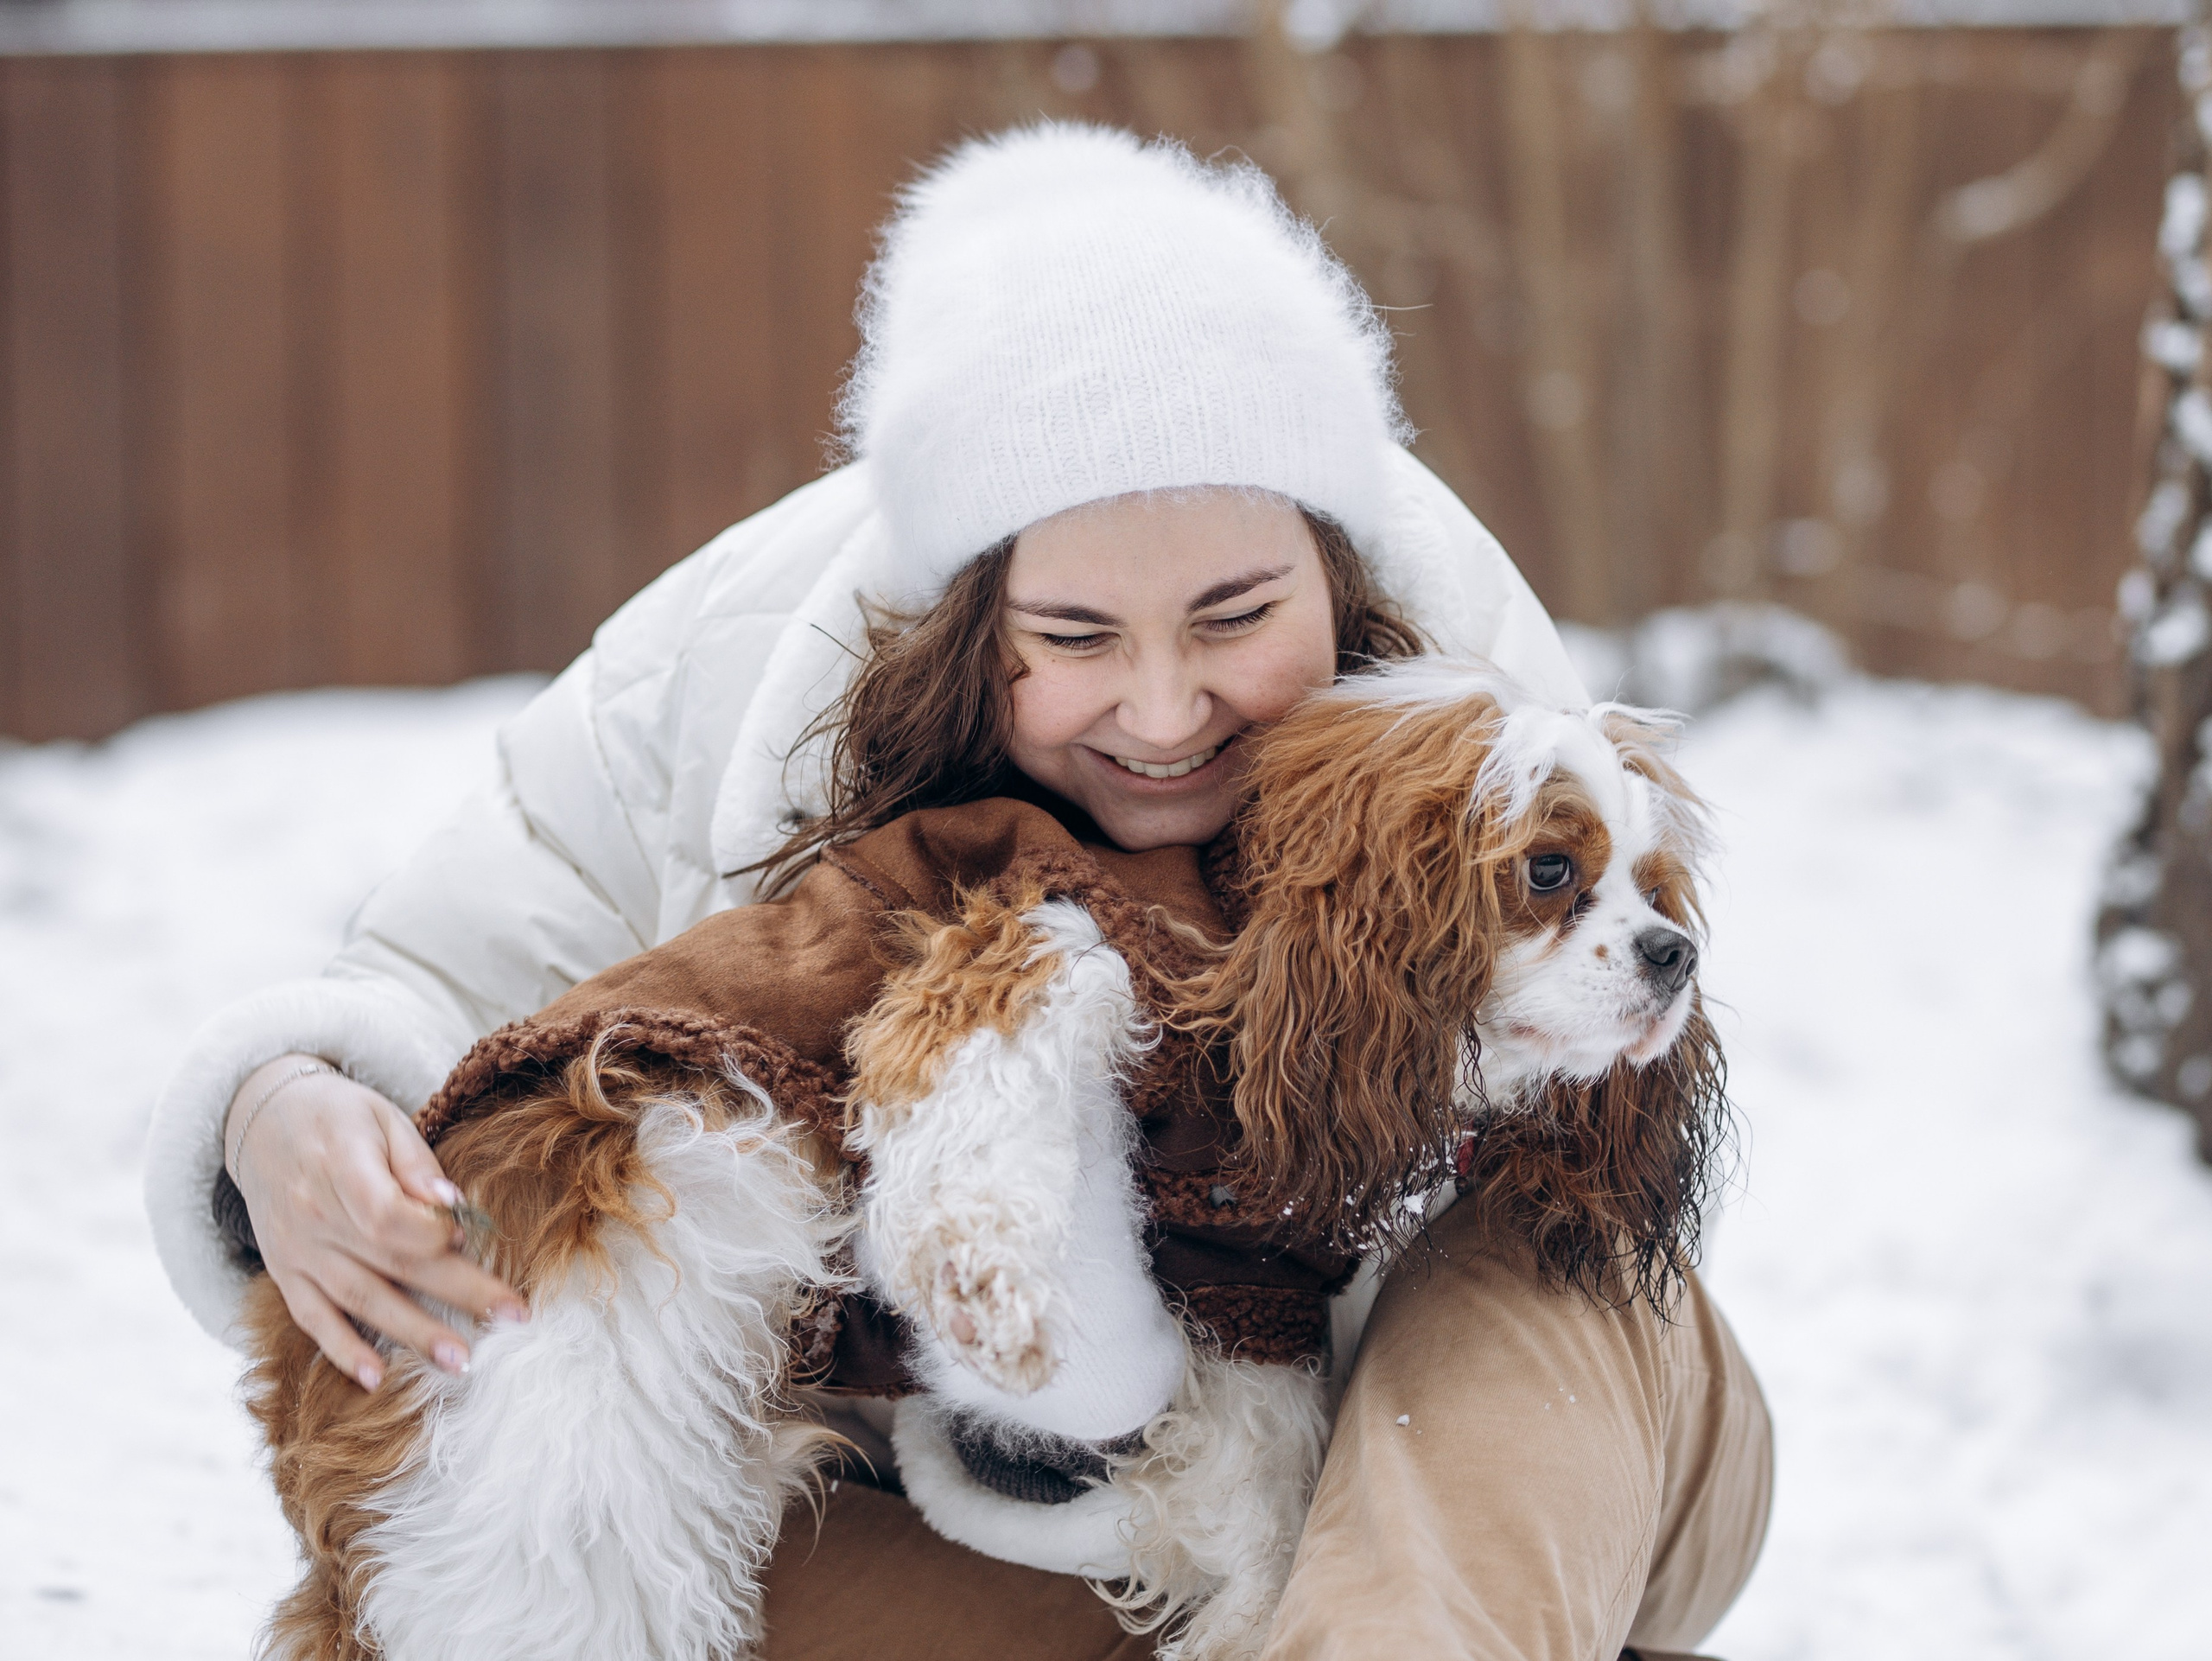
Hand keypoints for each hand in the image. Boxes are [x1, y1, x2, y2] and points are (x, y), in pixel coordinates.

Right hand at [225, 1054, 525, 1390]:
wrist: (263, 1123)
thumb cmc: (338, 1116)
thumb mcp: (381, 1116)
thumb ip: (415, 1163)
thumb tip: (452, 1204)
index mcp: (341, 1168)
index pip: (388, 1215)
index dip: (433, 1232)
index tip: (468, 1235)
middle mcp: (315, 1216)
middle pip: (391, 1262)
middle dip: (456, 1293)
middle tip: (510, 1318)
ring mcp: (297, 1251)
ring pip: (359, 1299)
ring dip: (411, 1333)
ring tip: (458, 1361)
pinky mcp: (286, 1273)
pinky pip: (311, 1318)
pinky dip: (342, 1350)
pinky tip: (375, 1378)